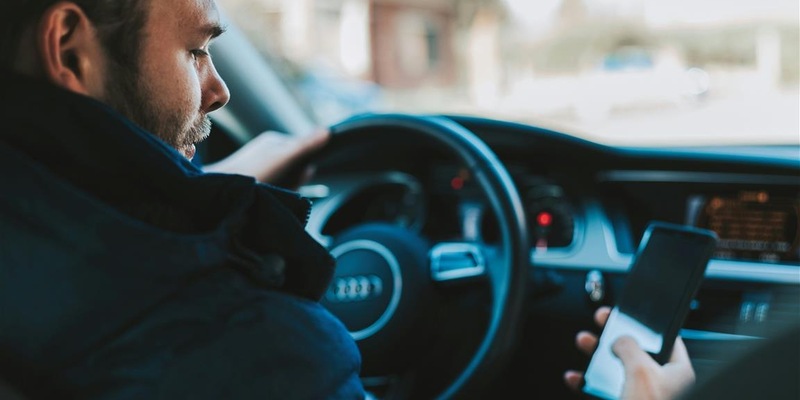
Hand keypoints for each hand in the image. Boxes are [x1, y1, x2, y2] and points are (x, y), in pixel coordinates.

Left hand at [203, 129, 329, 188]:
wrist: (220, 192)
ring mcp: (260, 166)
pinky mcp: (253, 181)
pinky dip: (276, 193)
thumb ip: (305, 145)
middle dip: (295, 180)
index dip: (306, 165)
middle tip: (284, 186)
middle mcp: (266, 152)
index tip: (301, 174)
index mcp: (274, 141)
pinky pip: (274, 187)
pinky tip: (267, 196)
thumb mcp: (283, 158)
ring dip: (286, 188)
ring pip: (285, 179)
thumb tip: (327, 132)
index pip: (303, 149)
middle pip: (295, 166)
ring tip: (273, 191)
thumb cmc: (252, 173)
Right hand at [564, 306, 695, 399]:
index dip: (646, 325)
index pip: (666, 340)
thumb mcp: (641, 371)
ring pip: (617, 371)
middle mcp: (661, 385)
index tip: (628, 314)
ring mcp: (642, 398)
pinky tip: (576, 378)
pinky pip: (603, 392)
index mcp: (677, 373)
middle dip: (614, 337)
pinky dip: (587, 383)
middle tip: (600, 323)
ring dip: (597, 357)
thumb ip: (630, 347)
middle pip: (636, 352)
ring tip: (584, 343)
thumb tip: (621, 339)